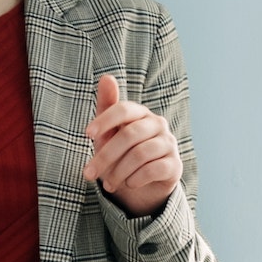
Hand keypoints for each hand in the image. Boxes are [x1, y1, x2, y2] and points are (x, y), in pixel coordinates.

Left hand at [82, 74, 182, 216]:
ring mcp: (168, 144)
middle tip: (89, 173)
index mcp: (140, 113)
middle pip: (129, 135)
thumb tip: (106, 77)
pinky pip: (154, 169)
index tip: (87, 134)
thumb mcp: (108, 132)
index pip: (124, 109)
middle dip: (105, 156)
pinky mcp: (175, 165)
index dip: (105, 120)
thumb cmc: (121, 153)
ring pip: (140, 154)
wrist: (143, 185)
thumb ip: (107, 105)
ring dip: (119, 172)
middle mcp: (157, 124)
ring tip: (108, 184)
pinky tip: (128, 184)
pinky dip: (136, 179)